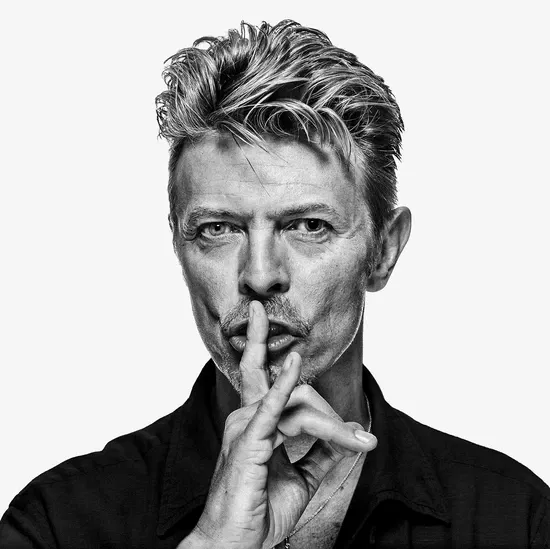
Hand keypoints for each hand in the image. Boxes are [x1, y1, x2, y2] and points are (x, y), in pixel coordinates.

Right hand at [182, 301, 376, 548]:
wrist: (237, 543)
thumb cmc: (260, 512)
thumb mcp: (303, 478)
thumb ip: (323, 454)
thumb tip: (350, 435)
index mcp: (257, 422)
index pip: (275, 381)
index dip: (298, 373)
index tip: (354, 431)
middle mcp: (248, 417)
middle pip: (296, 389)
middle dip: (328, 406)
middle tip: (360, 441)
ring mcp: (246, 426)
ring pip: (300, 404)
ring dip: (333, 424)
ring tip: (357, 444)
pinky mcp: (248, 439)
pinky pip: (272, 406)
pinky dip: (285, 384)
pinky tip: (295, 365)